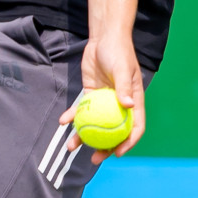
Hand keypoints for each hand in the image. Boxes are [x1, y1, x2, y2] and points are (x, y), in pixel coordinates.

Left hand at [58, 33, 144, 163]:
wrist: (104, 38)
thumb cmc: (119, 52)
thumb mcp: (123, 68)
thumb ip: (124, 86)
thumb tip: (128, 105)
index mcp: (133, 102)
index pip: (135, 127)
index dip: (128, 142)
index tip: (117, 153)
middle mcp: (119, 105)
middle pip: (114, 131)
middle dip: (104, 148)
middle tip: (94, 159)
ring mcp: (104, 101)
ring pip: (95, 124)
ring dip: (83, 136)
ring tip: (71, 147)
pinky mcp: (90, 94)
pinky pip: (81, 109)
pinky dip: (72, 116)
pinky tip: (62, 122)